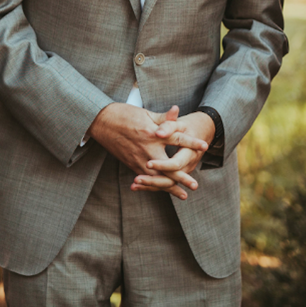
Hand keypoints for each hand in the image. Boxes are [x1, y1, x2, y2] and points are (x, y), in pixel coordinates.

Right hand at [88, 103, 208, 199]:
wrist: (101, 122)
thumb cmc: (124, 114)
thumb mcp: (146, 113)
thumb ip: (163, 118)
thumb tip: (178, 111)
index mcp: (152, 133)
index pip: (176, 139)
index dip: (191, 142)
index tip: (204, 146)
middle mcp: (147, 149)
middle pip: (168, 167)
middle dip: (182, 177)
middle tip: (194, 185)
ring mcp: (138, 159)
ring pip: (157, 178)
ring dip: (170, 187)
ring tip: (183, 194)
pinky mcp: (131, 165)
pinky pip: (146, 179)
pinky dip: (156, 186)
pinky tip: (163, 191)